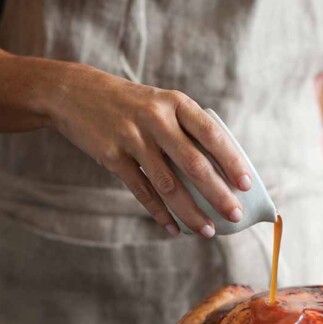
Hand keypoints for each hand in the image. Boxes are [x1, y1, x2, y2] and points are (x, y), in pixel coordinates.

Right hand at [49, 63, 251, 236]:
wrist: (74, 93)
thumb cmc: (131, 104)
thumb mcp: (161, 104)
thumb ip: (186, 130)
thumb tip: (220, 172)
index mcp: (175, 103)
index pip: (211, 135)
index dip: (231, 161)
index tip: (246, 185)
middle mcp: (155, 118)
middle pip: (193, 164)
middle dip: (217, 194)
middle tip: (234, 215)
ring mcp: (132, 138)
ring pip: (168, 184)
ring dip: (190, 211)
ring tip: (207, 230)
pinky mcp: (112, 156)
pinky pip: (142, 191)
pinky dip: (159, 213)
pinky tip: (173, 229)